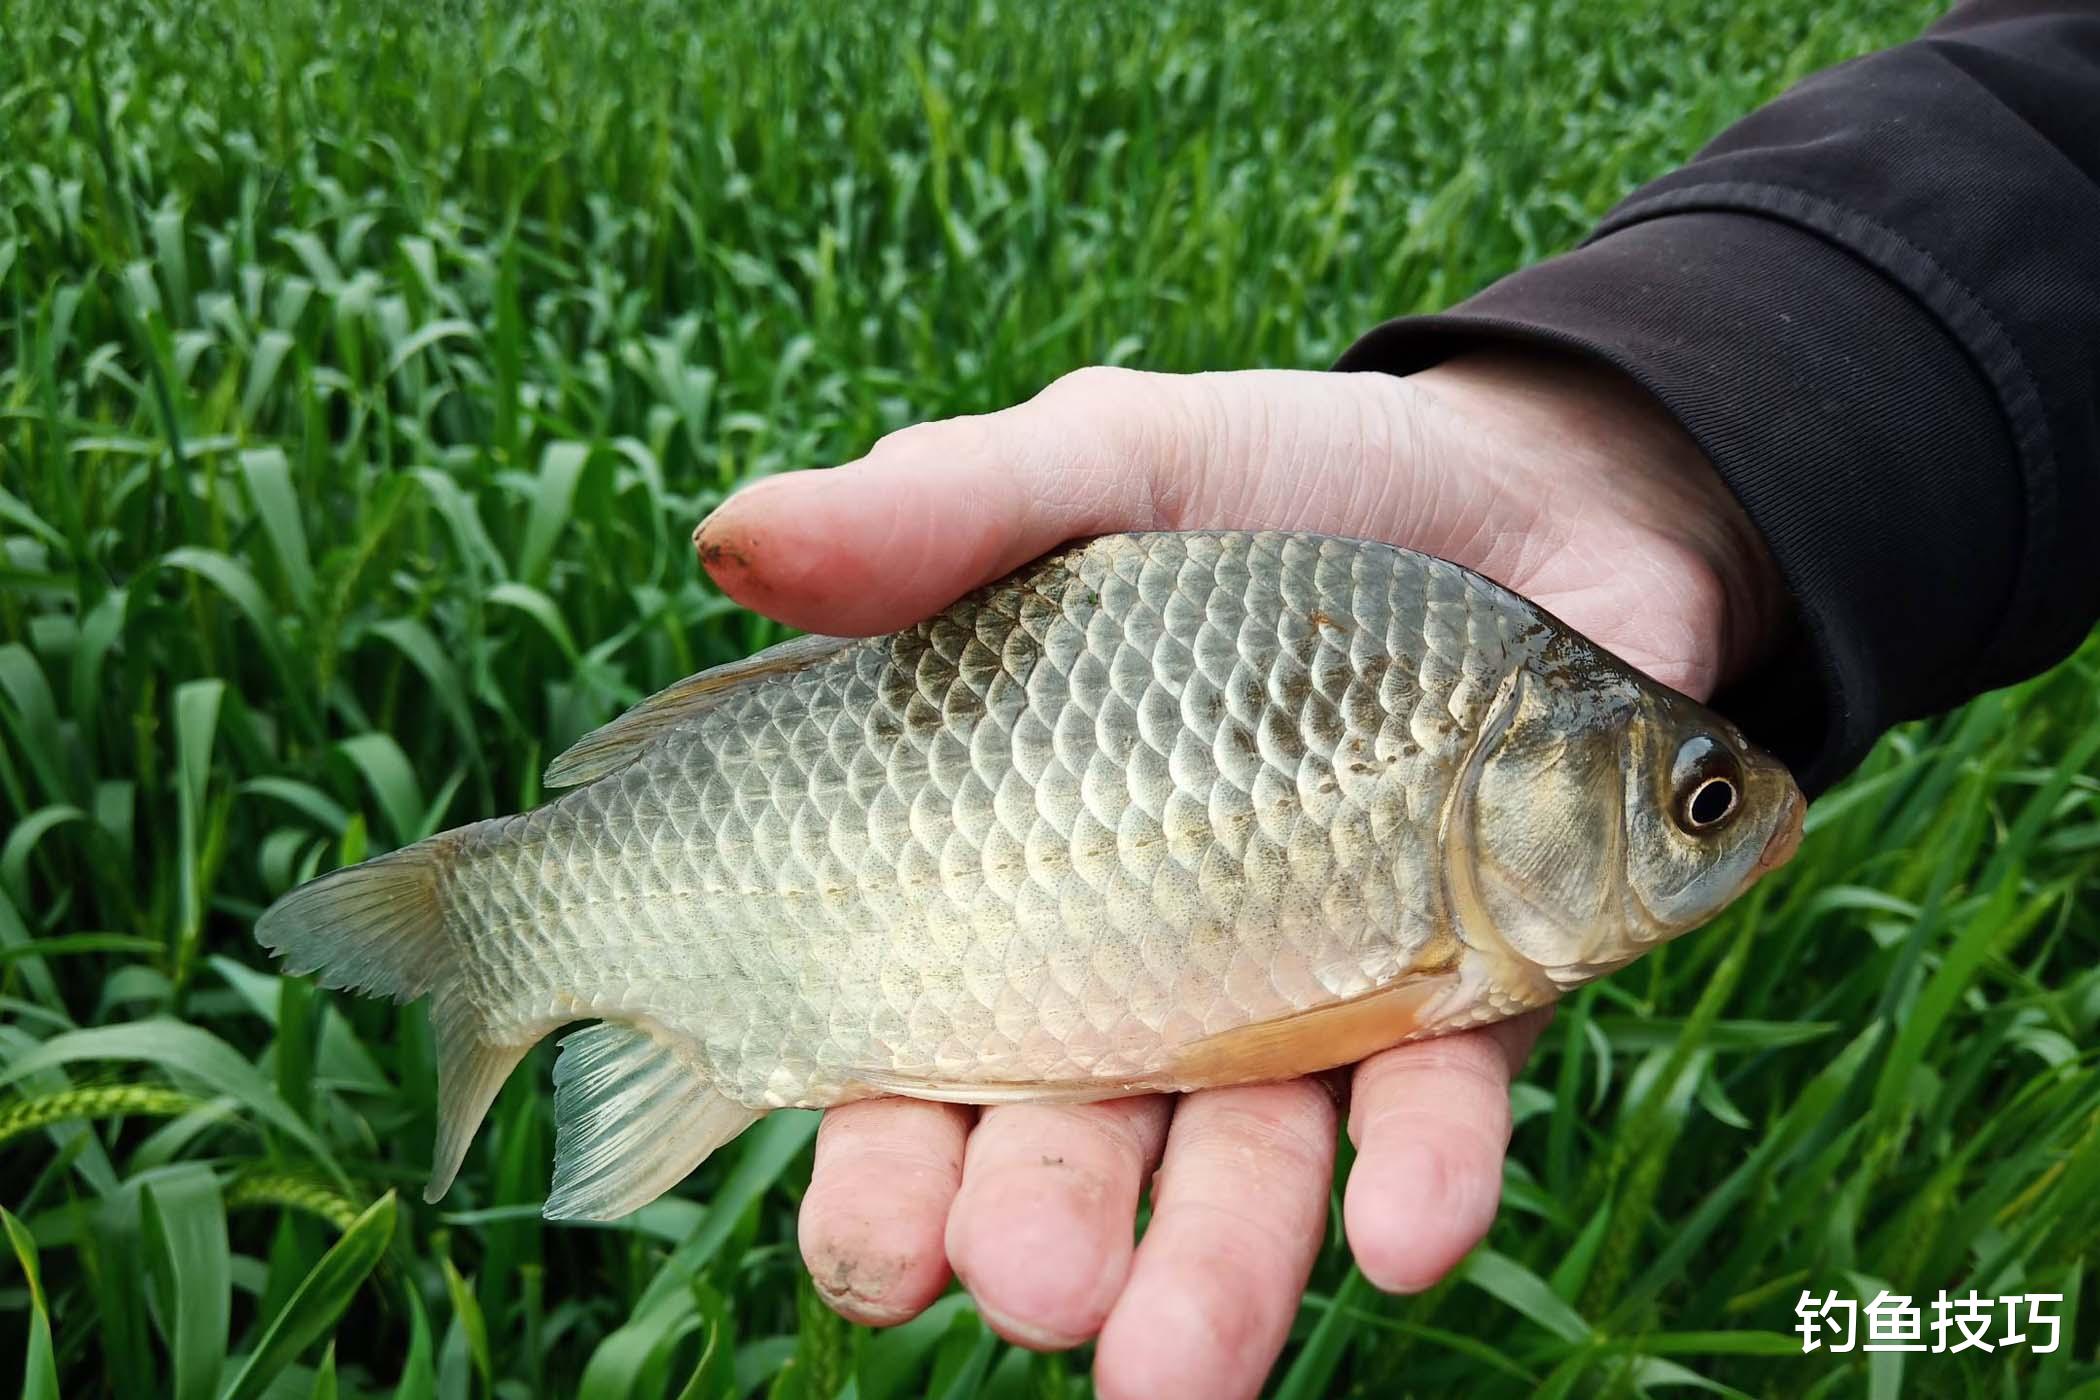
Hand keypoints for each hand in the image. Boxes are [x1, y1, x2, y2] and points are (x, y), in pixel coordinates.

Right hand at [696, 351, 1785, 1397]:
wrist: (1518, 477)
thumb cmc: (1273, 473)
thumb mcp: (1099, 466)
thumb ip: (940, 512)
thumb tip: (728, 542)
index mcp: (1021, 872)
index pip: (914, 1053)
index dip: (880, 1164)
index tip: (875, 1243)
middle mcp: (1154, 964)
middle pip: (1075, 1140)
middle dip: (1043, 1230)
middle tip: (1032, 1295)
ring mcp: (1314, 989)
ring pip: (1245, 1161)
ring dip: (1217, 1263)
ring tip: (1179, 1367)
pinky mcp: (1478, 983)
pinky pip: (1443, 1098)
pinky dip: (1423, 1168)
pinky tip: (1400, 1238)